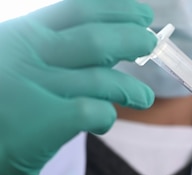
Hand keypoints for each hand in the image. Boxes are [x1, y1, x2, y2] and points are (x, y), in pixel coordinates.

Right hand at [0, 0, 156, 174]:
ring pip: (100, 78)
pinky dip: (106, 116)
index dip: (116, 10)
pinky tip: (103, 121)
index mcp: (19, 37)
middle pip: (94, 40)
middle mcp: (25, 56)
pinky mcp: (42, 121)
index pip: (75, 10)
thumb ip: (58, 56)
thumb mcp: (16, 69)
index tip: (142, 13)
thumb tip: (113, 49)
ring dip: (129, 88)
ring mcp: (34, 86)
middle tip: (150, 43)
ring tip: (143, 97)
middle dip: (129, 39)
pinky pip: (93, 111)